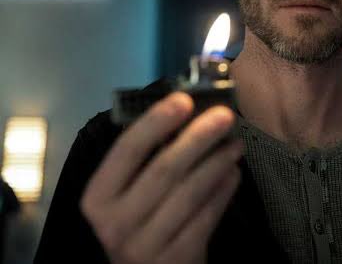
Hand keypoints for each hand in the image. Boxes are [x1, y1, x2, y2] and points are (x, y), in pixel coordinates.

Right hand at [80, 92, 243, 263]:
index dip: (155, 122)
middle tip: (224, 116)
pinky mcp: (176, 259)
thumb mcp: (128, 195)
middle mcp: (115, 223)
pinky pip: (205, 217)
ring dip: (217, 163)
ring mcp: (145, 245)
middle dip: (197, 138)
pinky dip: (222, 191)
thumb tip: (186, 112)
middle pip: (163, 170)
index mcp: (98, 197)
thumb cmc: (140, 222)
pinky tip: (233, 173)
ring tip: (236, 143)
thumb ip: (147, 159)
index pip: (126, 151)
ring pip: (189, 194)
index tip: (183, 100)